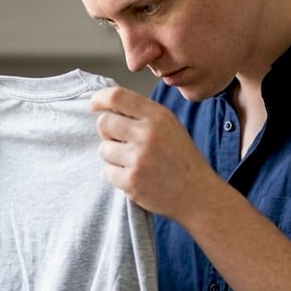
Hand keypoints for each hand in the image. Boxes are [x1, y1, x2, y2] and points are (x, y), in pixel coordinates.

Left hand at [90, 86, 211, 221]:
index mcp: (158, 116)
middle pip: (104, 123)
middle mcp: (148, 134)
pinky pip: (107, 172)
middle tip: (121, 142)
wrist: (197, 194)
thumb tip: (106, 107)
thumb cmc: (181, 159)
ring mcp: (139, 159)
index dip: (100, 98)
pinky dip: (116, 175)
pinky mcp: (131, 182)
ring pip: (104, 149)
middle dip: (107, 132)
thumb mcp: (169, 127)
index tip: (94, 105)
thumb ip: (142, 115)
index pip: (117, 97)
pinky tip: (135, 177)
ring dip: (113, 156)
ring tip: (133, 162)